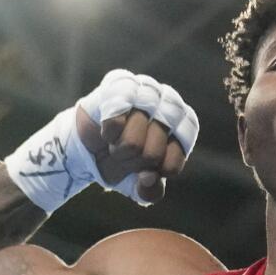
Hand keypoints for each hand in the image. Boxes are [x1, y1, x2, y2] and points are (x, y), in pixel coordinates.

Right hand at [70, 69, 197, 204]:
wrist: (90, 144)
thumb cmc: (123, 159)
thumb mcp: (138, 184)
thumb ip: (150, 191)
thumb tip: (148, 177)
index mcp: (184, 126)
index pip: (173, 164)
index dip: (153, 171)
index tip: (146, 166)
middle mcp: (171, 102)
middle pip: (151, 155)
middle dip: (132, 162)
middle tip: (126, 152)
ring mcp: (147, 89)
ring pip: (132, 141)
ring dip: (118, 149)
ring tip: (115, 141)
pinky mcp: (121, 84)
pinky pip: (115, 121)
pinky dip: (108, 133)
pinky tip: (107, 130)